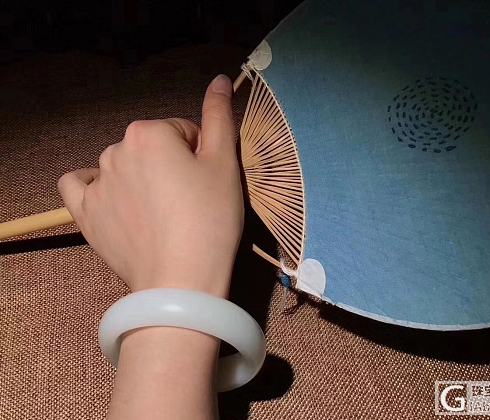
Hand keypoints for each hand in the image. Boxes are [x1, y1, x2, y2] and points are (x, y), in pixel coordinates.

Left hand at [58, 75, 242, 297]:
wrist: (181, 280)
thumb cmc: (211, 219)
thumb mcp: (224, 164)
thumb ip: (220, 116)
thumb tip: (220, 78)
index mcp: (149, 132)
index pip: (183, 131)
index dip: (201, 155)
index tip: (209, 184)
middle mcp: (115, 148)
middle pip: (153, 147)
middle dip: (171, 165)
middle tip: (190, 201)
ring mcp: (96, 182)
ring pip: (124, 165)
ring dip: (141, 177)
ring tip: (161, 212)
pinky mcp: (84, 213)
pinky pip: (78, 184)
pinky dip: (94, 184)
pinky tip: (111, 196)